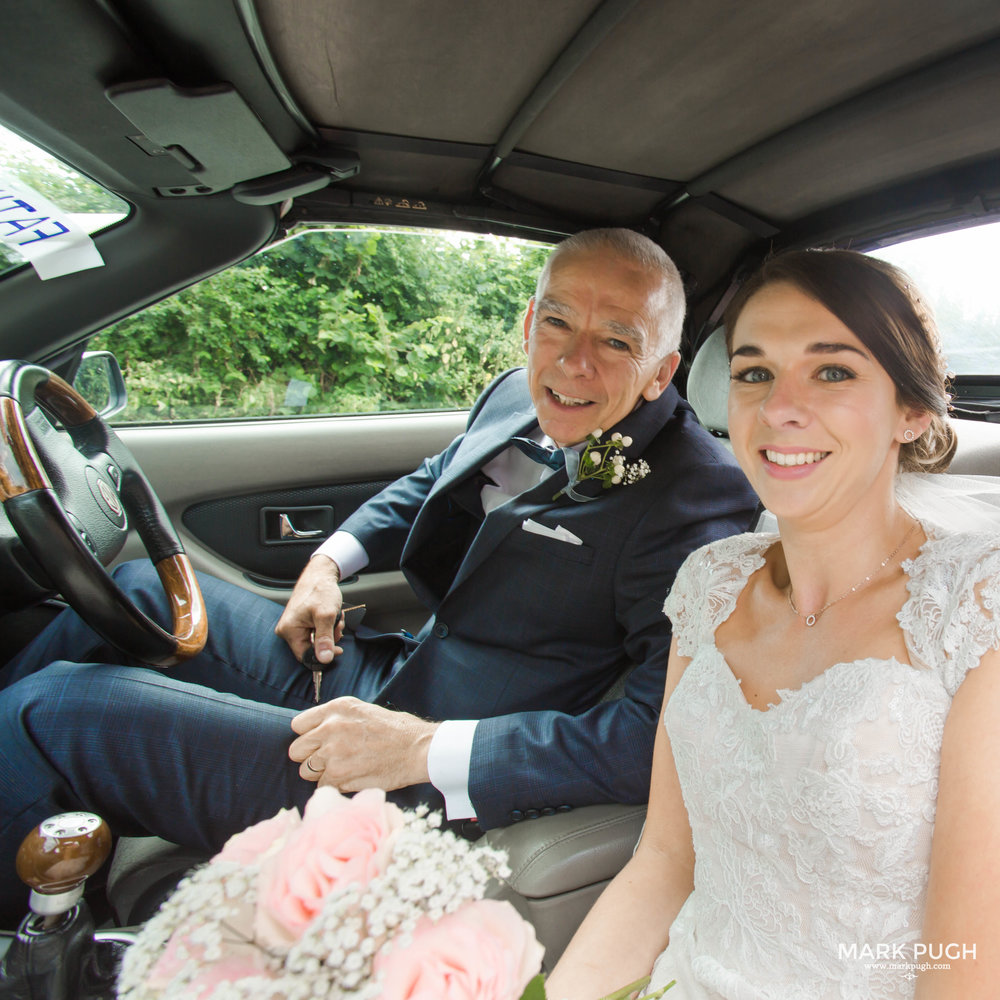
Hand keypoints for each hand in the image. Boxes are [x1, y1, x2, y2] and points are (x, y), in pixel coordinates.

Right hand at [275, 554, 344, 663]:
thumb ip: (325, 638)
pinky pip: (316, 633)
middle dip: (329, 639)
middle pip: (312, 648)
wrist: (319, 575)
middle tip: (336, 626)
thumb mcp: (326, 615)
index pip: (305, 656)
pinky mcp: (300, 623)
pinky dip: (327, 627)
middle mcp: (287, 630)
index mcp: (289, 630)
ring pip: (316, 641)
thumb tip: (324, 659)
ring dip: (330, 632)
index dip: (323, 655)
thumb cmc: (320, 590)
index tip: (338, 649)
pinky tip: (330, 617)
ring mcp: (293, 627)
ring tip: (334, 618)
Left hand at [289, 697, 438, 791]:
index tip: (318, 742)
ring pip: (306, 771)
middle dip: (310, 757)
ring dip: (320, 773)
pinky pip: (322, 786)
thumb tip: (315, 733)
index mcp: (336, 708)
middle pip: (296, 750)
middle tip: (329, 760)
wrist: (417, 749)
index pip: (298, 725)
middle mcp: (330, 728)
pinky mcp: (339, 776)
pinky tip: (351, 778)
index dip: (308, 736)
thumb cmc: (396, 730)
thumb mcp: (363, 710)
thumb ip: (336, 719)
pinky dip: (334, 786)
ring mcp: (333, 753)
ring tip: (342, 769)